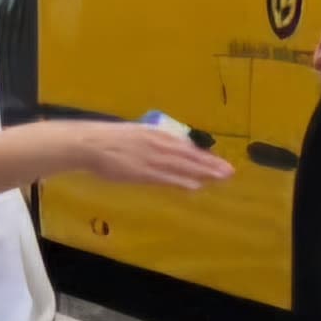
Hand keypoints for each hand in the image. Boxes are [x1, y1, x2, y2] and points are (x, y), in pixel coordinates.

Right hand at [73, 122, 233, 189]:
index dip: (204, 156)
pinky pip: (166, 178)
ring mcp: (152, 158)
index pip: (185, 147)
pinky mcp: (143, 172)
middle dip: (210, 164)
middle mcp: (158, 144)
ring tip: (221, 178)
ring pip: (182, 166)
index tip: (220, 162)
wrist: (90, 144)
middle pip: (189, 156)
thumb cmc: (109, 139)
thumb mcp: (135, 134)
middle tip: (230, 171)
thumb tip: (167, 148)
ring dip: (203, 172)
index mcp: (156, 134)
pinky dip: (182, 181)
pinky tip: (196, 186)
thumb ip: (152, 142)